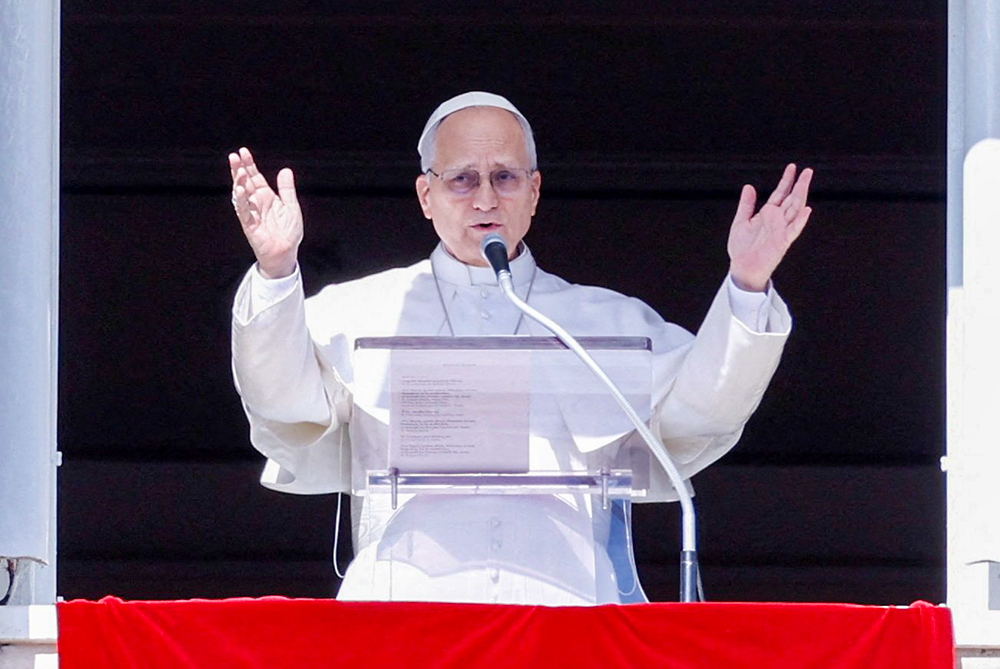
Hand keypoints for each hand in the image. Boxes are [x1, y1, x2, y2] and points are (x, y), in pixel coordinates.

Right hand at [229, 147, 302, 279]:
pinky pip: (243, 211)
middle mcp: (257, 203)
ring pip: (241, 194)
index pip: (255, 177)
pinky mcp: (250, 225)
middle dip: (239, 169)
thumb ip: (287, 189)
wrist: (287, 253)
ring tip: (237, 170)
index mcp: (266, 197)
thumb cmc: (289, 232)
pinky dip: (241, 200)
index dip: (249, 165)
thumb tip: (285, 170)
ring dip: (238, 182)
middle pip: (245, 182)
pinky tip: (240, 189)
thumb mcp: (291, 206)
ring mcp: (252, 213)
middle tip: (234, 156)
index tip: (243, 151)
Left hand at [727, 164, 812, 291]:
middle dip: (799, 185)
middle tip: (807, 170)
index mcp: (768, 214)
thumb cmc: (742, 248)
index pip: (780, 194)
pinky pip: (793, 230)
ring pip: (795, 210)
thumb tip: (749, 186)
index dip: (786, 181)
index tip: (792, 167)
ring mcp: (782, 230)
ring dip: (801, 196)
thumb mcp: (741, 221)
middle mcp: (777, 220)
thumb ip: (746, 205)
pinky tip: (806, 210)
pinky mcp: (782, 242)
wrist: (742, 267)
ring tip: (805, 182)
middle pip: (792, 199)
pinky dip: (800, 220)